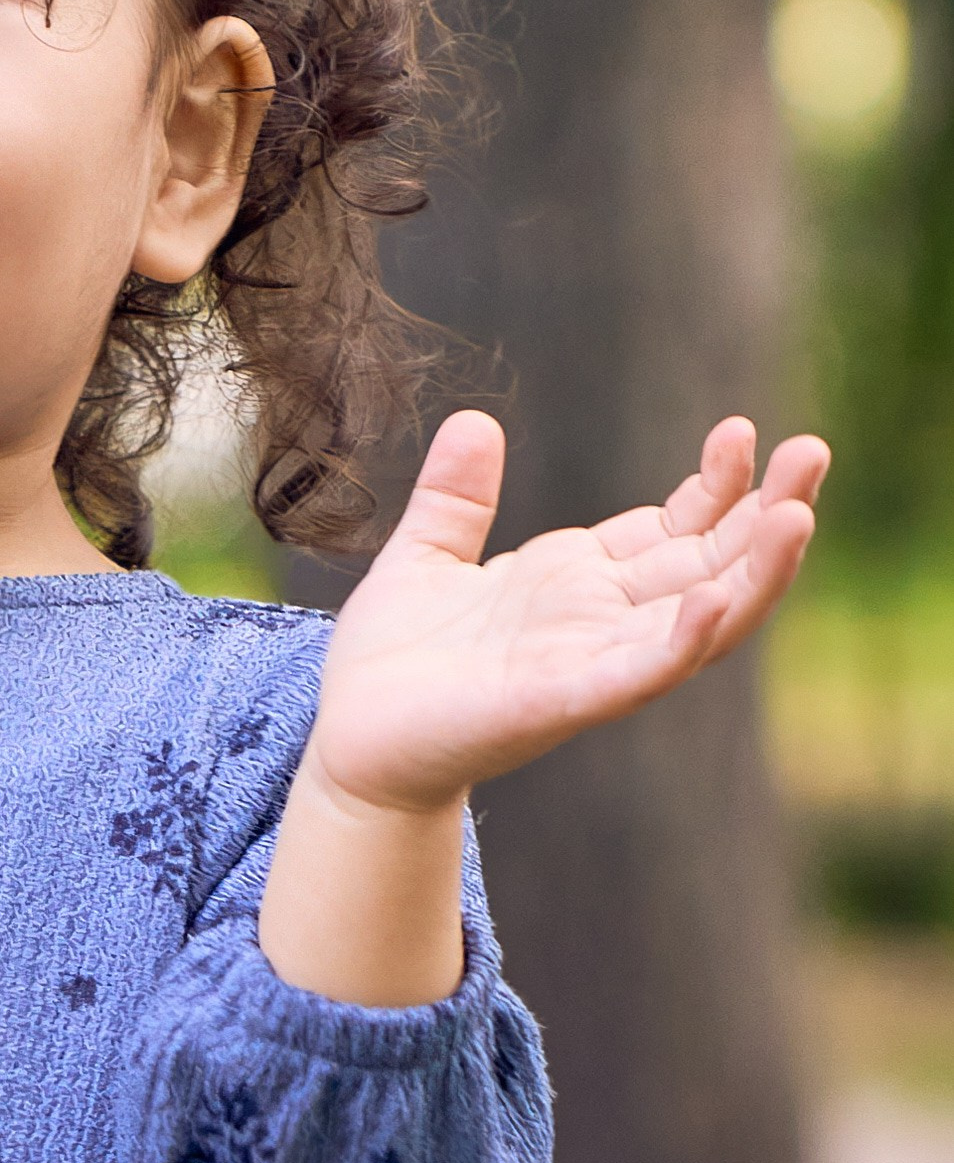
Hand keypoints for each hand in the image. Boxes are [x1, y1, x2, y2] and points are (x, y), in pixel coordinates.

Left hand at [308, 410, 828, 819]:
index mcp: (577, 583)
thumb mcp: (424, 557)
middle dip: (766, 514)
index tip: (742, 431)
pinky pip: (637, 675)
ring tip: (797, 516)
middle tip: (813, 451)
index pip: (674, 529)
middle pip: (709, 566)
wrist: (349, 742)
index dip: (715, 485)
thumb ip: (455, 497)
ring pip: (699, 623)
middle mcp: (599, 622)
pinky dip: (679, 643)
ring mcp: (588, 665)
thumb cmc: (392, 663)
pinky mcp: (558, 703)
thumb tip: (474, 419)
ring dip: (752, 574)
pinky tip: (713, 601)